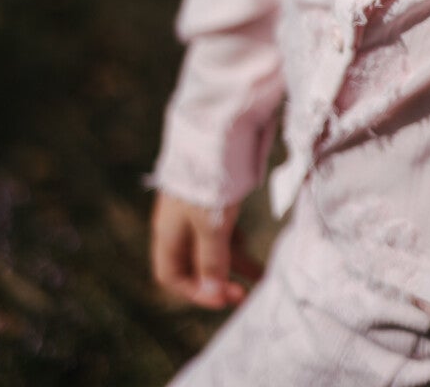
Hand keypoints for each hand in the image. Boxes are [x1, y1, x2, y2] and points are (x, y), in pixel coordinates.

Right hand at [151, 191, 261, 308]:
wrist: (215, 130)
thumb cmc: (208, 182)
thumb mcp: (211, 226)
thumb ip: (212, 262)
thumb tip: (214, 296)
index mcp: (168, 232)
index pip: (171, 275)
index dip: (195, 292)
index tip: (224, 298)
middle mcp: (179, 223)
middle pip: (194, 263)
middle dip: (219, 280)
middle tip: (247, 293)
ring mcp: (195, 208)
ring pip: (211, 244)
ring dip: (233, 261)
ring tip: (261, 274)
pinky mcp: (212, 196)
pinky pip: (221, 227)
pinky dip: (235, 240)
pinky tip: (251, 246)